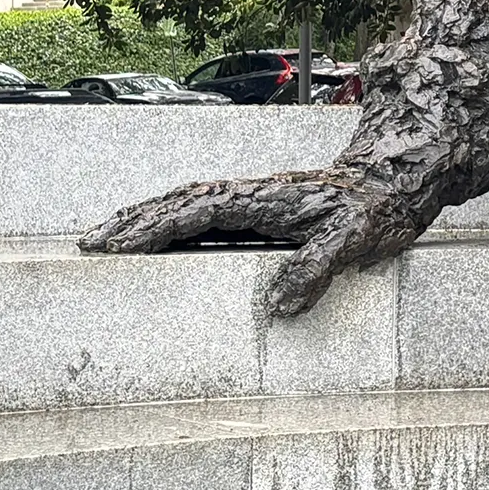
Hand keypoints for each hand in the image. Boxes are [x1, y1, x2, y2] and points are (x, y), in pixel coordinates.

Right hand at [79, 169, 421, 316]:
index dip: (154, 227)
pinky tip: (164, 243)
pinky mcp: (264, 211)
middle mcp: (253, 195)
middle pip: (179, 202)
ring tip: (107, 240)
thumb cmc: (376, 209)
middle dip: (133, 221)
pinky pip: (208, 216)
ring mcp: (256, 201)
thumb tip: (278, 306)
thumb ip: (315, 269)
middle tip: (90, 244)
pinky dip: (176, 225)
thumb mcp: (352, 240)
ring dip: (147, 220)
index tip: (116, 245)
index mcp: (264, 197)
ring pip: (189, 206)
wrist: (398, 183)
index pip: (196, 210)